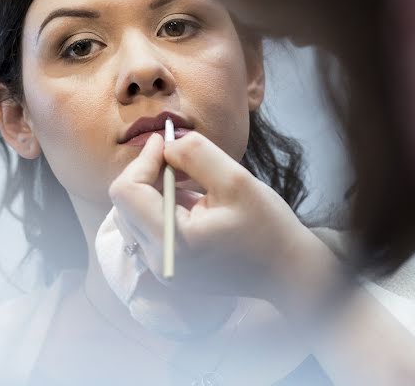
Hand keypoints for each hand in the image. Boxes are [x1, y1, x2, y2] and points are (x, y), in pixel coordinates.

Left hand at [108, 130, 319, 303]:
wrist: (288, 271)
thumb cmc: (268, 227)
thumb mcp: (235, 180)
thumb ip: (195, 154)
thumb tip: (165, 143)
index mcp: (172, 242)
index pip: (127, 193)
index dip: (142, 160)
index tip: (164, 142)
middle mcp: (158, 260)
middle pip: (125, 202)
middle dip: (146, 171)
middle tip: (177, 154)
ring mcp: (160, 267)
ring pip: (134, 212)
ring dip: (154, 186)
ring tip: (190, 178)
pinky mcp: (167, 266)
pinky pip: (148, 225)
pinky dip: (162, 203)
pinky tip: (193, 198)